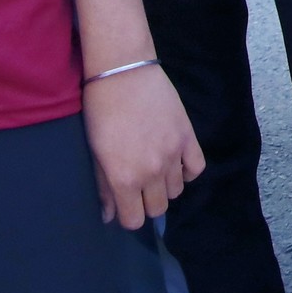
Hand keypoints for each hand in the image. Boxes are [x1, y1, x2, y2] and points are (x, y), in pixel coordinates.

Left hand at [85, 64, 203, 227]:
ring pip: (176, 191)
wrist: (123, 72)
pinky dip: (187, 171)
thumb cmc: (100, 111)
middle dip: (146, 203)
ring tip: (154, 170)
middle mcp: (151, 172)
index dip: (128, 215)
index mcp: (124, 178)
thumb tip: (108, 216)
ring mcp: (173, 155)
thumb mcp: (95, 153)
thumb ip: (104, 187)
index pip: (134, 220)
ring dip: (164, 186)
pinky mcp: (187, 137)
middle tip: (138, 187)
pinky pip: (196, 168)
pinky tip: (175, 163)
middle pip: (158, 209)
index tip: (125, 205)